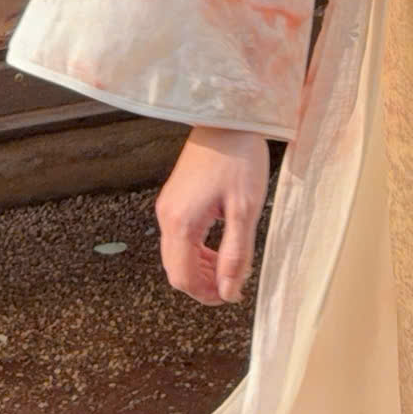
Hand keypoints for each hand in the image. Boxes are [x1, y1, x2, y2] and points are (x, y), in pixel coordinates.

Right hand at [155, 126, 271, 303]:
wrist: (227, 118)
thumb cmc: (238, 157)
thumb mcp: (245, 210)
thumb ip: (236, 254)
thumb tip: (230, 291)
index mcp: (181, 222)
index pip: (183, 278)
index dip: (206, 295)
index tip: (230, 296)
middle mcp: (167, 216)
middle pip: (175, 269)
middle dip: (202, 284)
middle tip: (231, 285)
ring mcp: (168, 206)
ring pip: (176, 254)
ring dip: (199, 268)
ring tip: (228, 267)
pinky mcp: (175, 198)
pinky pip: (179, 237)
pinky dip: (195, 250)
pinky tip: (217, 247)